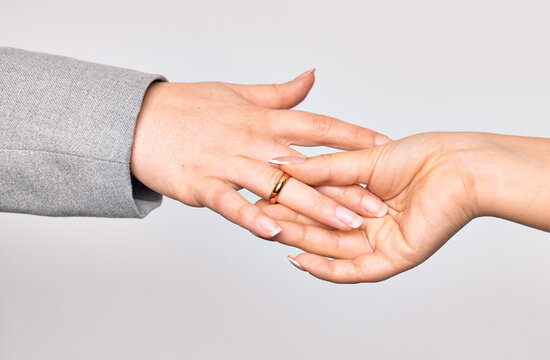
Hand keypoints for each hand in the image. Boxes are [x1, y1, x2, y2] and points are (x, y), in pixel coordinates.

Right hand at [130, 70, 391, 237]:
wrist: (135, 120)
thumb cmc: (189, 108)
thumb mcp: (239, 94)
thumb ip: (280, 94)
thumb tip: (312, 77)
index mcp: (264, 119)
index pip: (318, 125)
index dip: (353, 134)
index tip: (385, 144)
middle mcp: (252, 141)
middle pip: (307, 164)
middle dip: (345, 186)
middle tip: (377, 205)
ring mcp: (228, 163)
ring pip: (277, 187)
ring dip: (313, 207)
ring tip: (344, 226)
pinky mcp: (202, 185)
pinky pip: (231, 204)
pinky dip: (252, 217)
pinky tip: (275, 234)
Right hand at [261, 132, 549, 282]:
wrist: (458, 167)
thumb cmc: (422, 156)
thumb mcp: (362, 160)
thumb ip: (325, 169)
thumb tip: (285, 167)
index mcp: (367, 201)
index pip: (321, 206)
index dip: (292, 202)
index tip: (261, 195)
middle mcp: (373, 225)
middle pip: (324, 230)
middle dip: (290, 225)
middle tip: (258, 220)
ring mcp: (384, 243)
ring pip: (335, 250)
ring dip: (302, 244)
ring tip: (271, 235)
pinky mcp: (396, 257)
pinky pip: (356, 270)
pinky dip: (327, 268)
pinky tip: (300, 260)